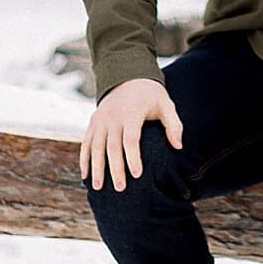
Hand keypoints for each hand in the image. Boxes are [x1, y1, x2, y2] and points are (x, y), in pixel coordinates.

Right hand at [79, 77, 183, 191]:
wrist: (127, 74)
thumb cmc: (150, 95)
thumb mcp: (166, 104)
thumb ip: (173, 125)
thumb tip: (178, 147)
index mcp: (132, 113)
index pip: (131, 139)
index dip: (133, 157)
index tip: (138, 175)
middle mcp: (113, 117)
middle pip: (112, 146)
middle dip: (115, 169)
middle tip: (120, 188)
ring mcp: (100, 119)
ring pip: (96, 147)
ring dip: (96, 168)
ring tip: (98, 188)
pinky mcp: (93, 122)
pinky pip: (86, 143)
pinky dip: (84, 159)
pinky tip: (86, 176)